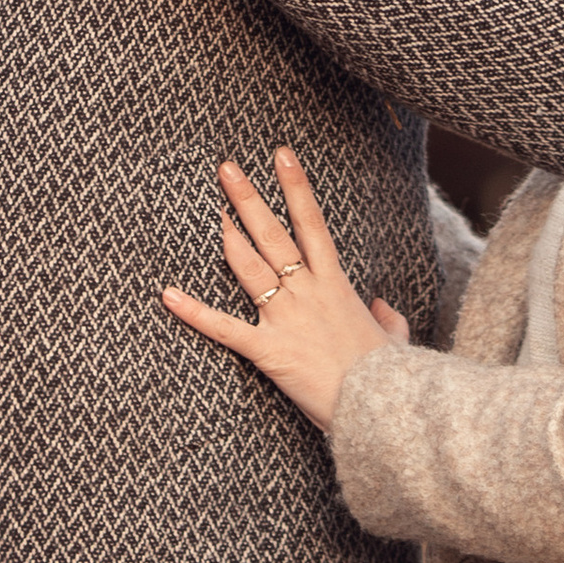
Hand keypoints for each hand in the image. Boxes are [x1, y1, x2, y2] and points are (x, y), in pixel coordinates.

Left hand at [162, 149, 410, 431]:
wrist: (382, 406)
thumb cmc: (390, 377)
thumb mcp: (395, 342)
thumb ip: (389, 320)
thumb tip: (384, 308)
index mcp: (335, 285)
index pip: (311, 224)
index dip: (295, 188)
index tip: (281, 156)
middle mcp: (307, 292)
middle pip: (272, 235)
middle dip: (248, 199)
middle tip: (226, 168)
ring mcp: (286, 318)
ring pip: (249, 268)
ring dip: (227, 238)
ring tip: (209, 211)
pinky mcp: (270, 350)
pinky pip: (225, 328)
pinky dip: (194, 312)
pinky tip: (168, 295)